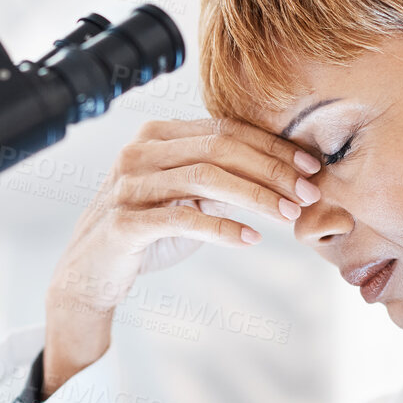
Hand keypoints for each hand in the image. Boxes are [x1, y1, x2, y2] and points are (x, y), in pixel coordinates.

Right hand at [41, 117, 321, 394]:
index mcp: (156, 136)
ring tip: (288, 214)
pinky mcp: (125, 223)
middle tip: (308, 192)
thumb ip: (226, 181)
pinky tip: (251, 239)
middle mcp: (140, 152)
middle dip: (272, 169)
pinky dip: (222, 229)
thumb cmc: (146, 231)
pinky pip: (183, 219)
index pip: (226, 130)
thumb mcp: (188, 199)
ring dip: (256, 195)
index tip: (311, 168)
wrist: (91, 272)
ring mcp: (129, 186)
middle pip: (219, 148)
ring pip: (205, 178)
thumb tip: (287, 176)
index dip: (273, 146)